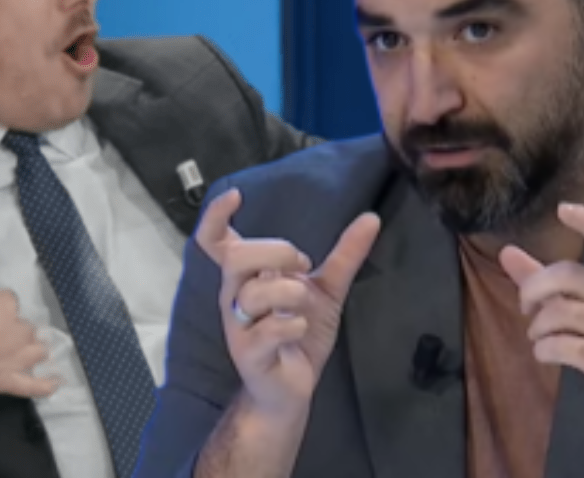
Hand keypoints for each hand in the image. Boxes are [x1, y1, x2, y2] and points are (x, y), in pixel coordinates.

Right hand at [0, 285, 57, 398]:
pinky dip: (45, 385)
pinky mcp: (3, 380)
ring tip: (28, 352)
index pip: (11, 303)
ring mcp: (12, 356)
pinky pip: (30, 385)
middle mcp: (16, 329)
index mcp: (5, 304)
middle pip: (27, 327)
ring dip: (33, 349)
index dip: (0, 309)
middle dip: (15, 329)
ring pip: (36, 351)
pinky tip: (56, 383)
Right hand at [196, 189, 380, 417]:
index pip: (213, 241)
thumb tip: (371, 219)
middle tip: (302, 264)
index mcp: (246, 276)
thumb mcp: (327, 290)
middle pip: (236, 257)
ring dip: (289, 293)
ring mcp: (238, 326)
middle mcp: (234, 296)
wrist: (293, 388)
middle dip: (276, 252)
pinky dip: (291, 325)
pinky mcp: (249, 354)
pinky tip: (301, 329)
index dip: (215, 216)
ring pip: (252, 294)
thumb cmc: (300, 332)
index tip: (236, 196)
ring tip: (305, 305)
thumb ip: (344, 255)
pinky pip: (267, 331)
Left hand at [499, 203, 583, 468]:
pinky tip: (547, 355)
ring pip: (558, 312)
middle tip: (526, 309)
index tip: (563, 209)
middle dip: (532, 289)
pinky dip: (543, 350)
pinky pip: (560, 345)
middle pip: (566, 274)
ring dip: (536, 327)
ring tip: (540, 338)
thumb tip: (506, 251)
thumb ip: (546, 280)